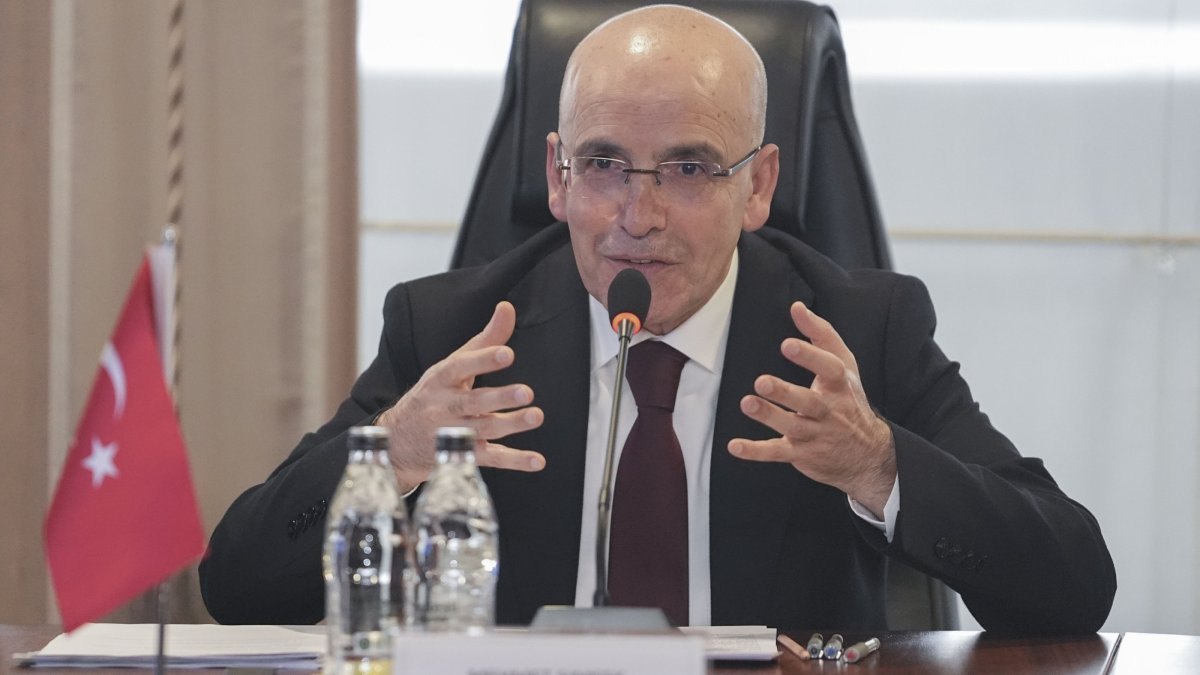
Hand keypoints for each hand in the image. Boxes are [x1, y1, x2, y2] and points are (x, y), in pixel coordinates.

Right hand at [377, 301, 545, 491]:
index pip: (460, 367)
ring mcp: (452, 434)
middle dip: (499, 397)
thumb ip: (484, 340)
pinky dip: (514, 461)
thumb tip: (507, 308)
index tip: (506, 353)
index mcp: (441, 379)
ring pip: (483, 430)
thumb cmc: (434, 395)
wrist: (397, 442)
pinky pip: (490, 459)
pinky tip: (536, 460)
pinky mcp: (461, 458)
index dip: (483, 360)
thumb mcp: (452, 366)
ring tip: (535, 416)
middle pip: (473, 402)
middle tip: (526, 391)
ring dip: (511, 425)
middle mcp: (444, 406)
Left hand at [729, 301, 895, 515]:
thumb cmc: (848, 401)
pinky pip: (777, 453)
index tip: (786, 344)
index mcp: (840, 385)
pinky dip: (755, 451)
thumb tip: (796, 307)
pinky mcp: (801, 454)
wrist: (867, 455)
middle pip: (809, 402)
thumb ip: (821, 335)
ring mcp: (815, 434)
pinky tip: (734, 446)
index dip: (809, 356)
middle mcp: (829, 410)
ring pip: (792, 427)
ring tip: (747, 403)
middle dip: (785, 393)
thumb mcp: (844, 366)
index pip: (829, 369)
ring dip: (769, 416)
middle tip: (761, 381)